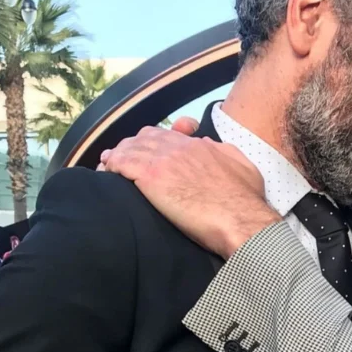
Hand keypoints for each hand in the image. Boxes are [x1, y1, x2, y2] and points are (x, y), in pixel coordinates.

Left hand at [99, 121, 281, 257]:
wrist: (239, 218)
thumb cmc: (245, 200)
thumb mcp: (243, 167)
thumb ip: (224, 153)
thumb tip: (210, 146)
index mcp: (201, 146)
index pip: (170, 134)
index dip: (155, 139)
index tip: (148, 148)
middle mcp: (181, 147)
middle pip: (146, 137)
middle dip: (133, 145)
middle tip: (123, 157)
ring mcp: (165, 160)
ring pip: (131, 148)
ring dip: (118, 155)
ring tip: (108, 165)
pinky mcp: (151, 177)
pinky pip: (121, 163)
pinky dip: (111, 166)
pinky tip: (106, 174)